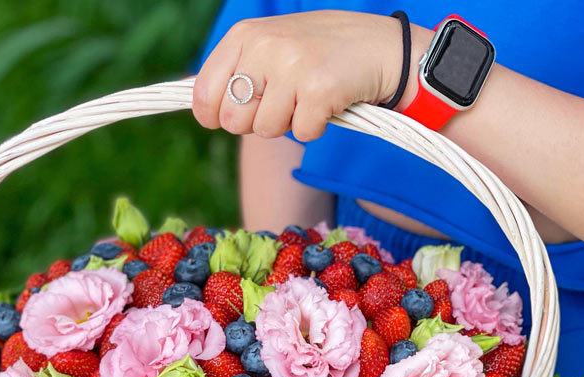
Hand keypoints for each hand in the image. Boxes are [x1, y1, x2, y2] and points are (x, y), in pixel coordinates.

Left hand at [193, 11, 402, 141]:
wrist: (380, 47)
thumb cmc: (319, 54)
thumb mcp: (270, 50)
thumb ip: (237, 74)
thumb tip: (203, 111)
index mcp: (245, 35)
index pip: (204, 93)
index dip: (216, 116)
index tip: (236, 115)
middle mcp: (264, 46)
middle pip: (232, 120)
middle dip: (256, 123)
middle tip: (282, 104)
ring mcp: (291, 66)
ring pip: (265, 130)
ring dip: (288, 124)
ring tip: (307, 98)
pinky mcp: (318, 89)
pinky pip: (300, 134)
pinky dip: (315, 127)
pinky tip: (327, 103)